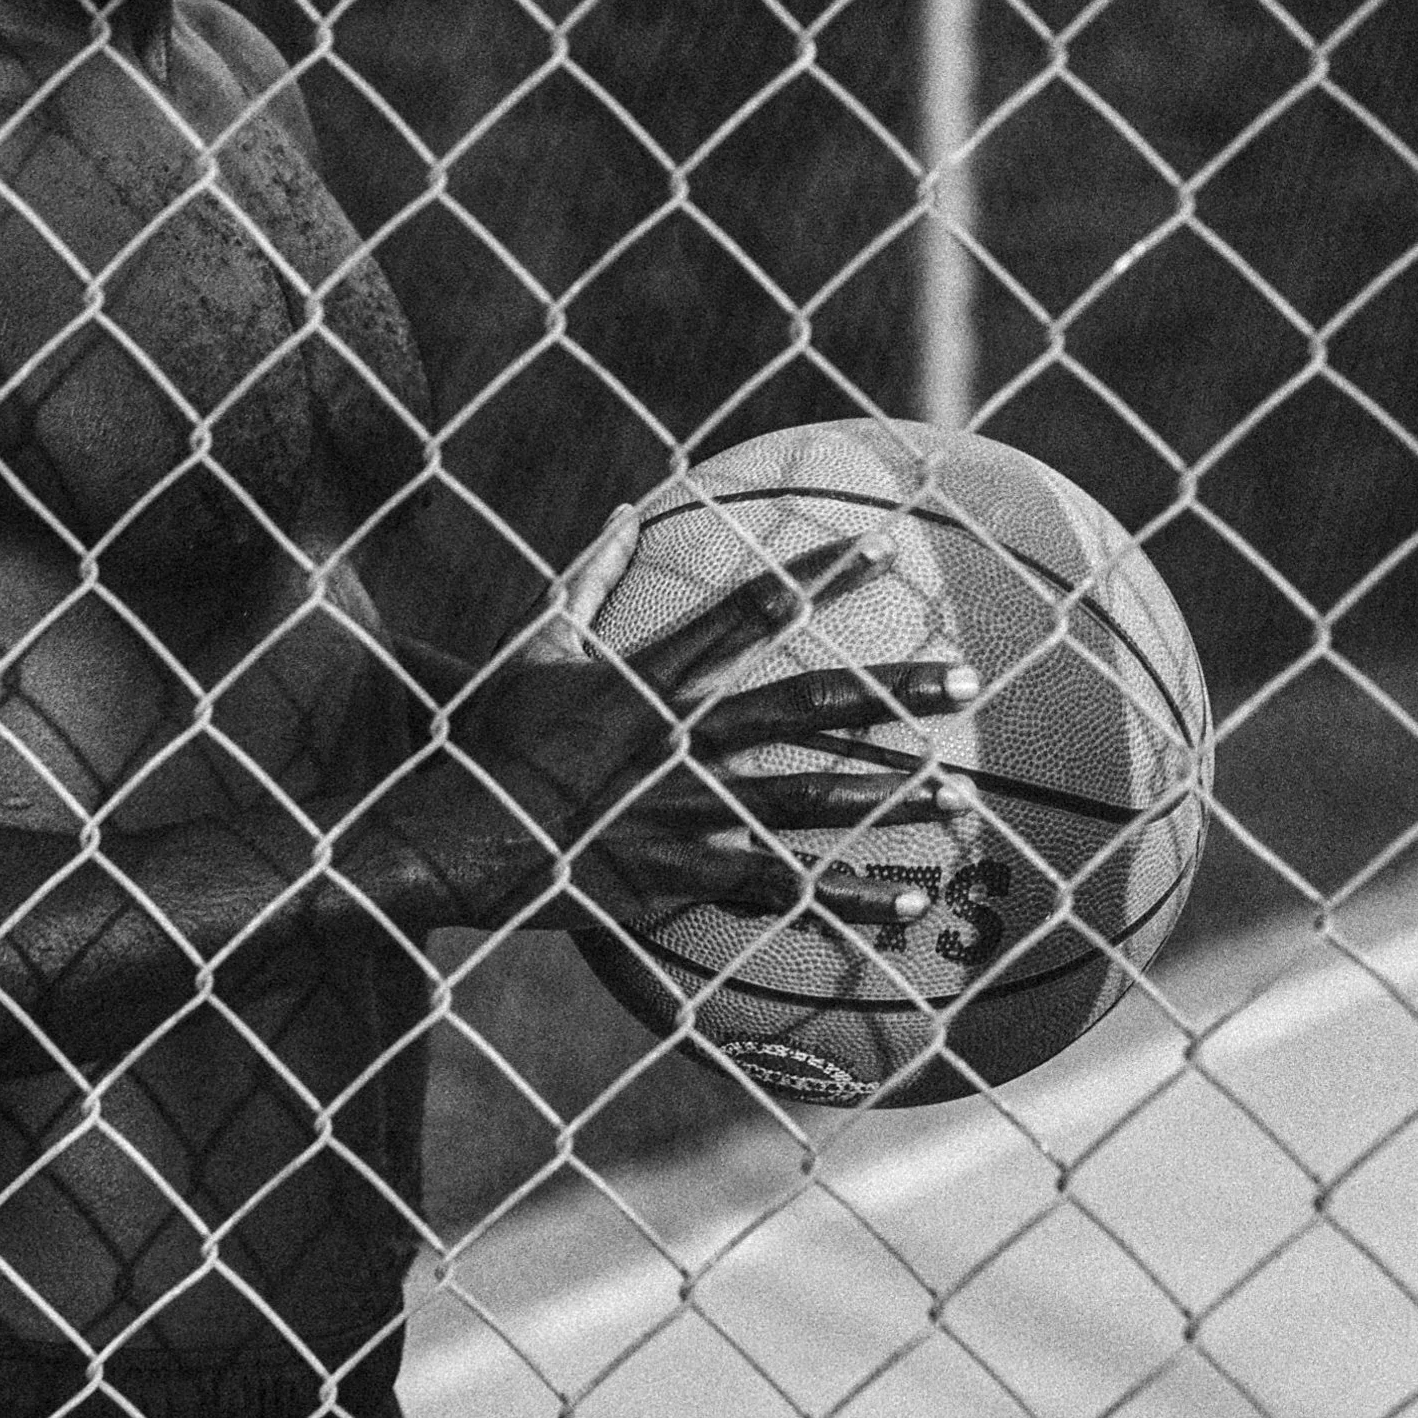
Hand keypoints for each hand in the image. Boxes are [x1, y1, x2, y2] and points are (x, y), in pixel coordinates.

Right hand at [456, 509, 978, 935]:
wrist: (451, 832)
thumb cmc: (491, 734)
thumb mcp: (535, 645)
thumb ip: (589, 577)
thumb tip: (628, 510)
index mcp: (652, 676)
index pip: (751, 609)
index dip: (818, 574)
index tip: (880, 548)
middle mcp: (681, 739)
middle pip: (808, 704)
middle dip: (894, 688)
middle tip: (967, 675)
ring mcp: (684, 811)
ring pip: (807, 801)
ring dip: (888, 797)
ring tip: (961, 796)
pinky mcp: (677, 877)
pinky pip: (777, 890)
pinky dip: (845, 901)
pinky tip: (909, 907)